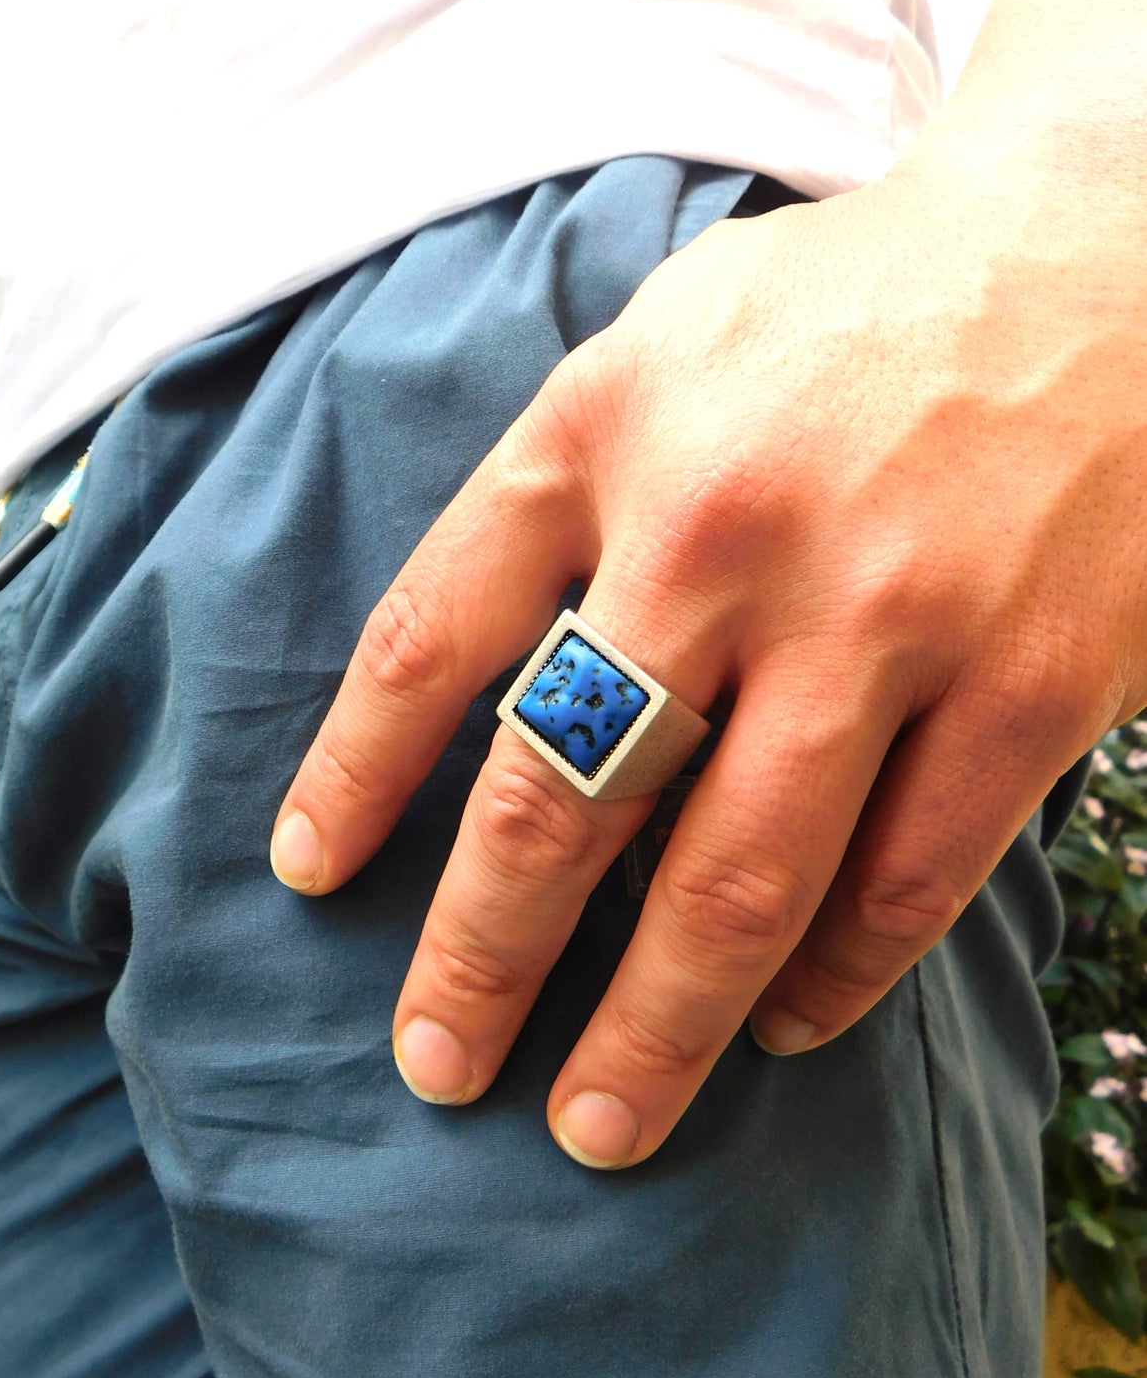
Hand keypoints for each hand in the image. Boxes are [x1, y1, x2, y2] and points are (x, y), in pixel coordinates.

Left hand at [270, 161, 1146, 1167]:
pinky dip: (828, 981)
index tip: (308, 878)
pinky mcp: (1024, 684)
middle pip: (557, 801)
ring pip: (730, 885)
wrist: (1097, 254)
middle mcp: (722, 531)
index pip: (431, 640)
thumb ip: (556, 493)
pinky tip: (781, 1028)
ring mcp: (882, 616)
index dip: (352, 778)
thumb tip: (478, 688)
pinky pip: (901, 882)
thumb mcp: (654, 342)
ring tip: (595, 1123)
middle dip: (481, 960)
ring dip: (650, 1030)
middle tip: (436, 1068)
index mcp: (604, 432)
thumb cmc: (844, 309)